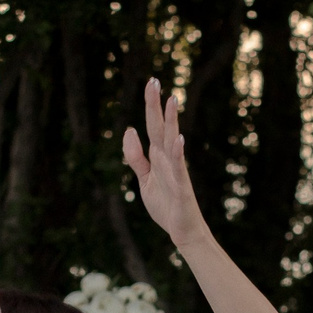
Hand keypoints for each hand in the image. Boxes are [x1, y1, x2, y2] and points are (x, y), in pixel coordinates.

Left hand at [121, 78, 209, 249]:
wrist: (183, 232)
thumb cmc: (167, 206)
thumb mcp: (144, 179)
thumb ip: (136, 156)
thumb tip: (130, 130)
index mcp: (159, 156)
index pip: (153, 126)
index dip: (151, 106)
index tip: (151, 83)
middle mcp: (169, 159)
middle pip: (161, 127)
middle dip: (157, 105)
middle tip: (154, 81)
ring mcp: (177, 171)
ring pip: (172, 142)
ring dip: (172, 122)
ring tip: (171, 101)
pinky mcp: (181, 187)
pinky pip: (179, 168)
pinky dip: (178, 153)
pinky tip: (178, 139)